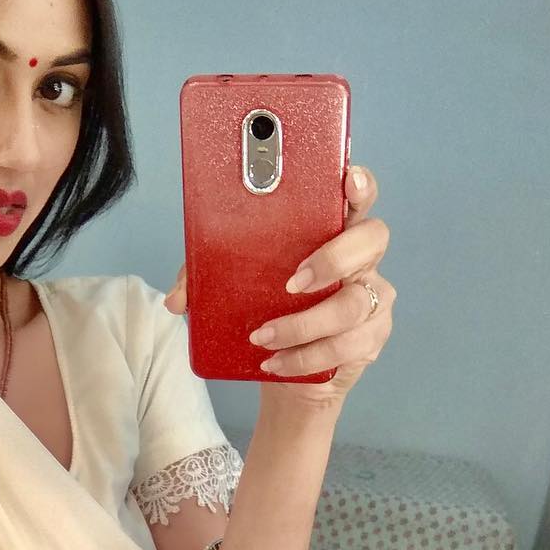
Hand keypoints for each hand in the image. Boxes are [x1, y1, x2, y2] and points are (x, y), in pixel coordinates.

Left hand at [165, 164, 394, 409]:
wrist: (289, 369)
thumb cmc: (268, 310)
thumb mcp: (233, 288)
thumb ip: (204, 280)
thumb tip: (176, 298)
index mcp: (333, 231)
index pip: (358, 196)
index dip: (359, 185)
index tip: (347, 180)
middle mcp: (362, 259)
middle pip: (372, 240)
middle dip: (332, 259)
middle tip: (291, 284)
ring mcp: (372, 298)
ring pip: (353, 305)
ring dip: (303, 325)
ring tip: (262, 337)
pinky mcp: (370, 338)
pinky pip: (346, 347)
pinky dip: (305, 358)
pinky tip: (277, 362)